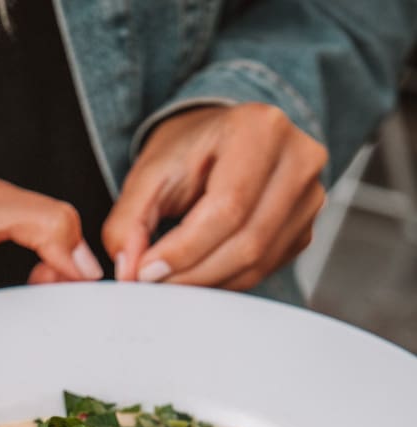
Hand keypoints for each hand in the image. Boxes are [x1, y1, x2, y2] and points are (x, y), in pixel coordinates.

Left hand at [103, 103, 327, 289]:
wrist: (224, 140)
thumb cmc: (192, 149)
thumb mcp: (150, 172)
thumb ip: (131, 220)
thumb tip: (128, 271)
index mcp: (261, 130)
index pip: (227, 208)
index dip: (184, 250)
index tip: (146, 272)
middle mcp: (298, 161)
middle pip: (247, 242)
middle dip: (193, 273)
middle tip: (154, 284)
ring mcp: (309, 198)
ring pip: (258, 264)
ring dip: (207, 282)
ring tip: (172, 280)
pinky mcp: (304, 229)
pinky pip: (264, 270)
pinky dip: (225, 281)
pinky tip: (199, 272)